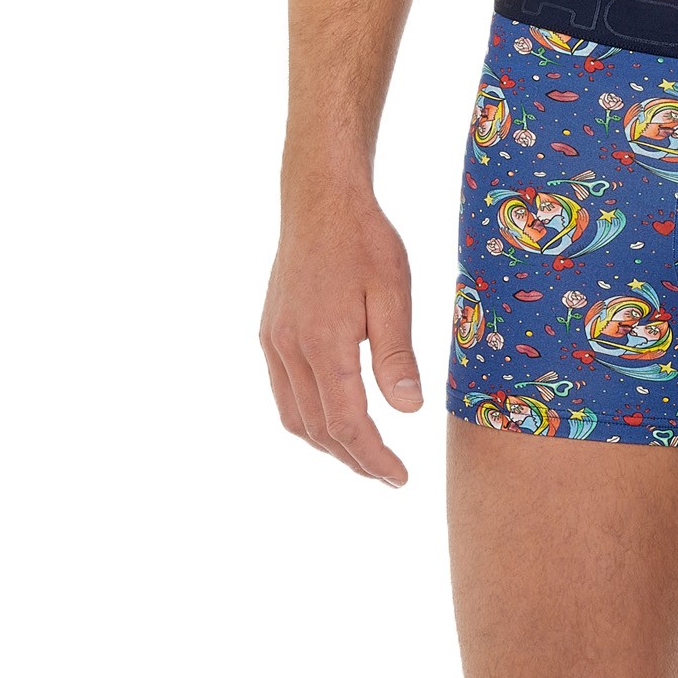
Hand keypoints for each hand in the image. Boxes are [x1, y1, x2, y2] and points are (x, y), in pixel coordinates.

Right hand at [259, 183, 423, 484]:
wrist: (320, 199)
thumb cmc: (365, 240)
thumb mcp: (394, 292)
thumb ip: (396, 354)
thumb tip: (407, 410)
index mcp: (323, 343)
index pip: (347, 423)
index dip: (373, 457)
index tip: (399, 478)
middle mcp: (289, 348)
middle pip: (318, 429)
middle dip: (353, 460)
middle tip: (388, 476)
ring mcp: (274, 341)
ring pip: (294, 417)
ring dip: (328, 445)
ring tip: (365, 456)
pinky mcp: (270, 333)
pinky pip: (284, 393)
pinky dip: (308, 419)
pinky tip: (334, 420)